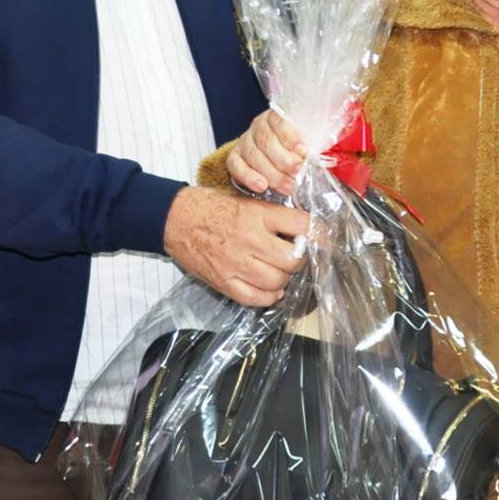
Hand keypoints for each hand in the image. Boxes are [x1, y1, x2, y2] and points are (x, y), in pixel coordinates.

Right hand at [162, 187, 309, 307]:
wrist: (175, 218)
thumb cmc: (210, 207)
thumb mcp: (246, 200)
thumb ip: (273, 215)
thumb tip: (304, 228)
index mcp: (257, 215)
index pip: (301, 225)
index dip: (318, 234)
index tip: (323, 238)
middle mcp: (250, 240)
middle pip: (293, 259)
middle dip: (300, 259)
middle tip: (295, 255)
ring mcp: (236, 264)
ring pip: (278, 281)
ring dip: (283, 278)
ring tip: (279, 270)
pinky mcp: (224, 282)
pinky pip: (257, 299)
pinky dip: (269, 296)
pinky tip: (269, 288)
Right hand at [226, 111, 308, 197]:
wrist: (273, 157)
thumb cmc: (294, 149)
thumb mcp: (306, 141)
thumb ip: (312, 146)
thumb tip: (330, 154)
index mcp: (276, 117)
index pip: (281, 122)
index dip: (292, 137)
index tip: (303, 151)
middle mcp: (258, 127)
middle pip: (267, 141)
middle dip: (284, 159)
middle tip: (297, 172)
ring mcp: (244, 142)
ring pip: (253, 155)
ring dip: (271, 173)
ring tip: (286, 186)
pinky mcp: (234, 157)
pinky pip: (236, 166)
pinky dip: (248, 177)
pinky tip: (261, 186)